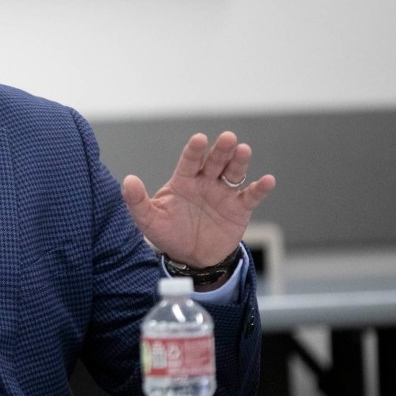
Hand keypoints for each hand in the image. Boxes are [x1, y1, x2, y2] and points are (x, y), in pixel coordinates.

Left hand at [121, 132, 275, 267]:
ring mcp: (224, 193)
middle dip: (221, 150)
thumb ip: (137, 201)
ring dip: (239, 162)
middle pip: (215, 162)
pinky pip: (251, 196)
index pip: (189, 162)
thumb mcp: (148, 220)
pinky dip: (260, 188)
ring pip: (234, 173)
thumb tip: (128, 180)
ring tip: (243, 150)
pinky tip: (267, 180)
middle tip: (228, 138)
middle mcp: (205, 182)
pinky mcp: (240, 208)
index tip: (199, 139)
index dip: (194, 151)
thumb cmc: (169, 233)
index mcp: (184, 181)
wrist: (192, 257)